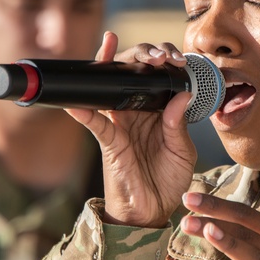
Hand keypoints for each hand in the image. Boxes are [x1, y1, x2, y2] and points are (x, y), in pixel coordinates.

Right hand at [65, 31, 196, 226]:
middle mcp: (137, 112)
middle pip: (130, 74)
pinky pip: (94, 123)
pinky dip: (83, 111)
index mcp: (158, 111)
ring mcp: (120, 124)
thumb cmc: (168, 181)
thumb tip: (181, 94)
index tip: (176, 58)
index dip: (163, 61)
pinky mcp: (109, 141)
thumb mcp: (182, 152)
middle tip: (155, 55)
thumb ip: (178, 124)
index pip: (157, 77)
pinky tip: (77, 102)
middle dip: (140, 56)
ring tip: (109, 46)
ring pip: (108, 88)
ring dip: (108, 67)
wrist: (151, 213)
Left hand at [180, 192, 259, 259]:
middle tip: (187, 205)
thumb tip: (211, 221)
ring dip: (229, 243)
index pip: (246, 215)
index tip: (190, 197)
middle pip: (247, 230)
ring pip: (254, 258)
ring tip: (205, 230)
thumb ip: (249, 238)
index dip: (218, 204)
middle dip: (216, 216)